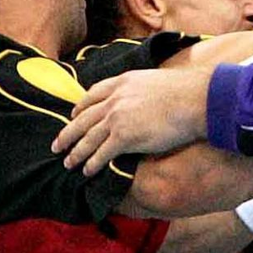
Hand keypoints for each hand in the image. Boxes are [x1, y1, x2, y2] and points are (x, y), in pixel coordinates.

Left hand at [51, 66, 211, 175]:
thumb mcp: (156, 81)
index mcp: (122, 82)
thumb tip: (148, 100)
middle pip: (83, 118)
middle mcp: (115, 99)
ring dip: (76, 152)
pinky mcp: (125, 137)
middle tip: (57, 144)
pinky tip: (87, 171)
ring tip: (68, 162)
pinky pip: (102, 153)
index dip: (80, 108)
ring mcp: (117, 118)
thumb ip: (143, 90)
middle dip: (68, 133)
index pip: (93, 95)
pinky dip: (92, 163)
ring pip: (88, 138)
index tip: (73, 115)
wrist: (195, 99)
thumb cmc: (186, 91)